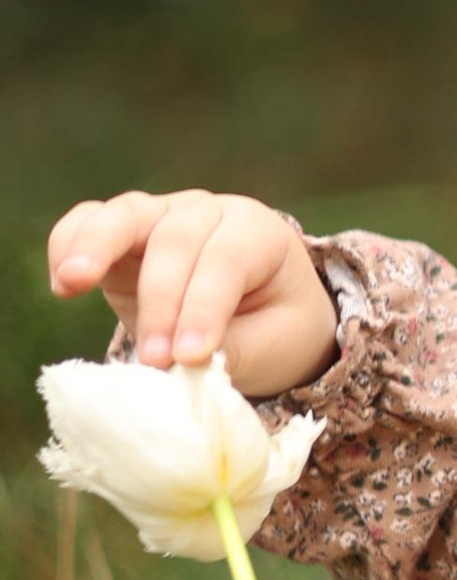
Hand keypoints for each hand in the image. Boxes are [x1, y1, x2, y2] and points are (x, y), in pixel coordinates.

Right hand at [48, 190, 337, 399]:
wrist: (254, 316)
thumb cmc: (271, 328)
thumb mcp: (271, 345)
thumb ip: (233, 350)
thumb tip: (186, 366)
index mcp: (257, 232)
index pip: (227, 260)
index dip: (205, 308)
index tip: (191, 356)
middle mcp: (206, 213)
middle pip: (175, 239)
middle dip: (161, 302)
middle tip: (154, 359)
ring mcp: (160, 216)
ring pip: (125, 215)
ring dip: (96, 247)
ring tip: (72, 283)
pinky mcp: (120, 235)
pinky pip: (88, 221)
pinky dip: (69, 243)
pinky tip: (62, 284)